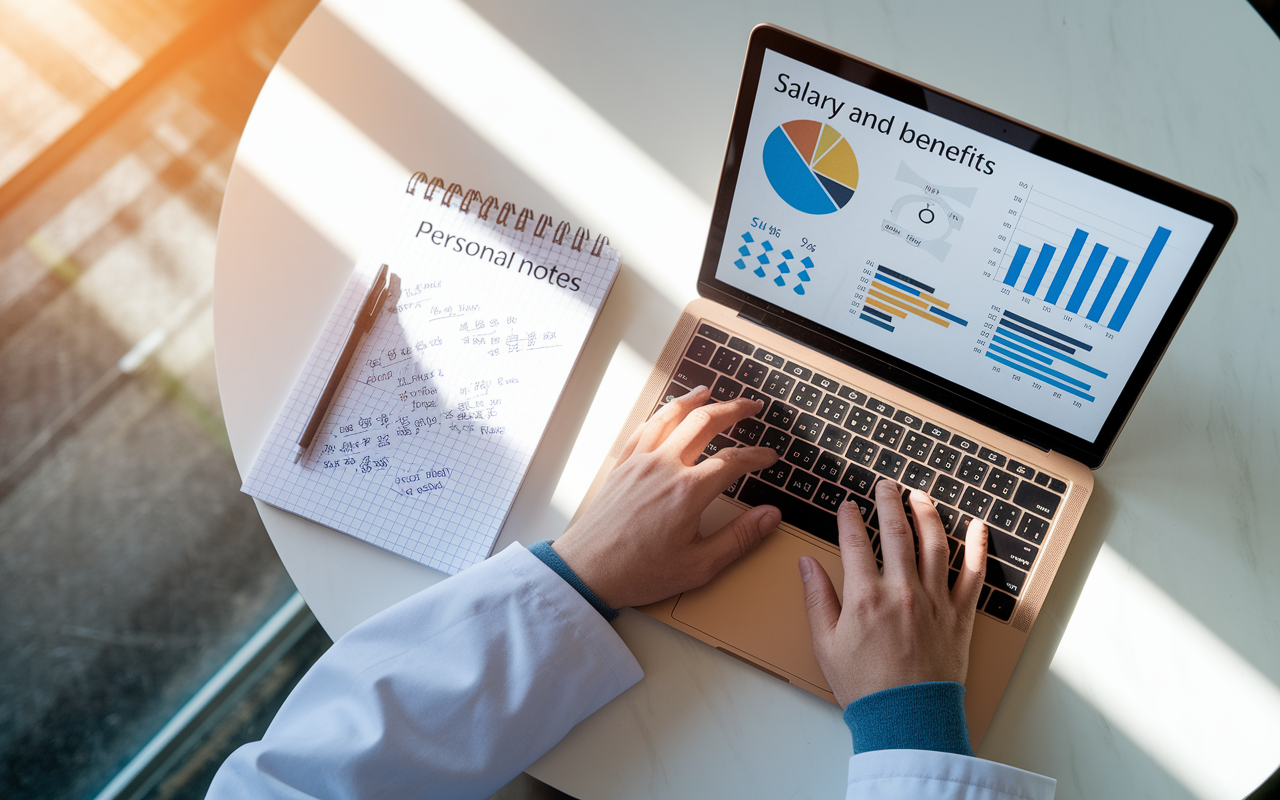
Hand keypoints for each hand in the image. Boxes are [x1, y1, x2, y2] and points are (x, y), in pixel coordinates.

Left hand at [553, 386, 781, 608]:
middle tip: (751, 405)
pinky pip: (644, 429)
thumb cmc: (639, 572)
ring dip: (694, 400)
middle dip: (733, 410)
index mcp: (688, 492)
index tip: (769, 457)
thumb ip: (739, 538)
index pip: (733, 461)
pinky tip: (667, 412)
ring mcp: (640, 462)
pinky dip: (661, 414)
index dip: (757, 456)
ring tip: (709, 391)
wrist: (587, 571)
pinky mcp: (622, 466)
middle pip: (705, 423)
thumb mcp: (699, 565)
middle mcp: (664, 467)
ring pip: (671, 417)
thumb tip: (771, 516)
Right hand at [799, 479, 987, 707]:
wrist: (907, 720)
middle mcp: (901, 590)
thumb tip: (806, 564)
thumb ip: (817, 599)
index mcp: (865, 597)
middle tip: (886, 485)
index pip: (855, 542)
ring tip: (919, 496)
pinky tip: (977, 526)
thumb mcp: (826, 644)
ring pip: (934, 544)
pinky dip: (977, 547)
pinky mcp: (959, 615)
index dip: (849, 518)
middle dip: (889, 502)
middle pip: (896, 532)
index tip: (847, 505)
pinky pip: (972, 574)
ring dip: (926, 513)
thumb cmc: (864, 687)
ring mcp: (934, 600)